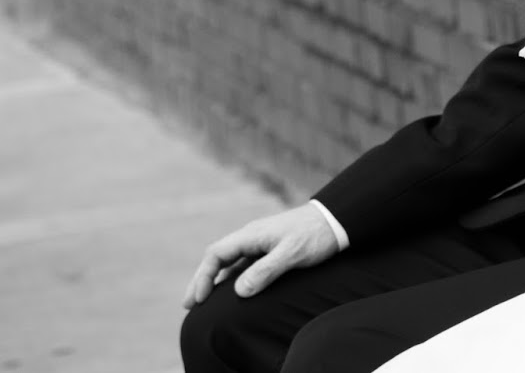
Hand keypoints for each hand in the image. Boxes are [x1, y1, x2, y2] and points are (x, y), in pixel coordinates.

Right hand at [182, 203, 339, 307]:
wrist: (336, 219)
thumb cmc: (315, 235)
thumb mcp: (292, 254)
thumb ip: (266, 271)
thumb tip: (238, 291)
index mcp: (251, 235)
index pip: (216, 254)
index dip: (203, 277)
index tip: (199, 299)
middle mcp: (251, 236)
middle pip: (218, 257)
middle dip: (202, 280)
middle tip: (189, 304)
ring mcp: (260, 241)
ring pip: (229, 260)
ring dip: (215, 279)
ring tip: (204, 300)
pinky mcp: (270, 247)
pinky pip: (243, 262)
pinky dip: (231, 276)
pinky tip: (231, 290)